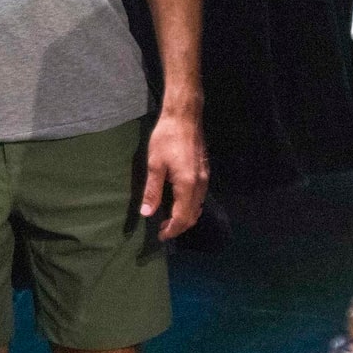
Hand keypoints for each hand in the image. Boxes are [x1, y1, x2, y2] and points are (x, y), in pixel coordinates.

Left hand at [140, 105, 208, 238]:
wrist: (185, 116)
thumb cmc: (166, 138)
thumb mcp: (154, 165)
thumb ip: (152, 191)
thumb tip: (147, 213)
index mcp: (187, 185)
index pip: (182, 217)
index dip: (171, 230)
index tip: (160, 235)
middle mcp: (200, 184)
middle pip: (193, 215)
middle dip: (179, 226)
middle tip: (162, 229)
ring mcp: (205, 177)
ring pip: (198, 206)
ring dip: (185, 216)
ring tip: (168, 218)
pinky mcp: (204, 171)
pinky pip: (199, 196)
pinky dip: (190, 205)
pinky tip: (178, 202)